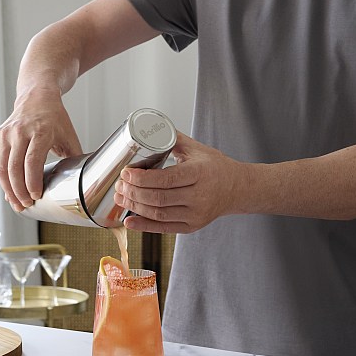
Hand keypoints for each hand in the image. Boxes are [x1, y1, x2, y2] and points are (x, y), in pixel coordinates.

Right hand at [0, 88, 81, 210]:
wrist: (36, 98)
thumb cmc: (54, 119)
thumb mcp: (69, 136)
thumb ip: (75, 159)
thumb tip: (84, 181)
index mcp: (41, 131)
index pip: (32, 161)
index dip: (32, 182)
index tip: (36, 196)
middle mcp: (20, 131)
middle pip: (14, 168)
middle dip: (19, 191)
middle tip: (26, 205)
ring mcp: (6, 133)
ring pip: (2, 168)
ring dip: (8, 189)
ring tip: (17, 203)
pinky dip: (2, 178)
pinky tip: (9, 189)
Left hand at [117, 132, 243, 233]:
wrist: (236, 188)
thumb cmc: (215, 167)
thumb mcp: (197, 149)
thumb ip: (173, 138)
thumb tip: (149, 127)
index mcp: (200, 173)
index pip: (166, 179)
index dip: (142, 178)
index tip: (126, 173)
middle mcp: (199, 196)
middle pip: (159, 198)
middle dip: (133, 192)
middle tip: (119, 185)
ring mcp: (195, 214)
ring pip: (159, 214)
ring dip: (135, 207)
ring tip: (120, 198)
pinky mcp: (191, 227)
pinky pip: (164, 228)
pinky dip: (144, 226)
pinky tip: (129, 221)